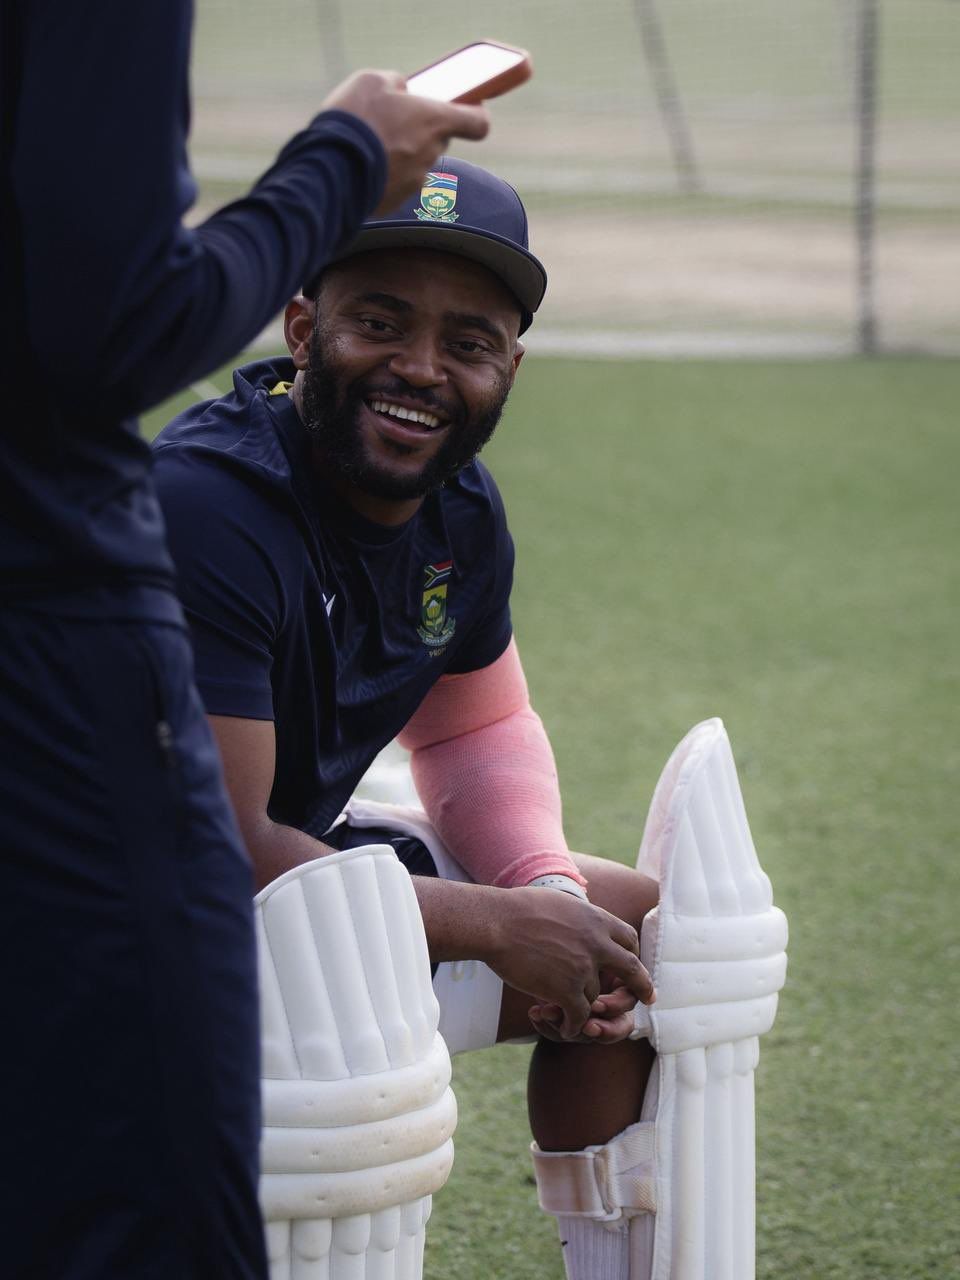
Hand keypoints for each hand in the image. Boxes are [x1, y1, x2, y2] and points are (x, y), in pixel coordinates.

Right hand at [322, 70, 489, 215]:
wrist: (329, 169)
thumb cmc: (355, 118)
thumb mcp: (373, 81)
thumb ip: (397, 84)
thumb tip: (402, 91)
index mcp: (434, 121)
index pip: (477, 123)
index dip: (476, 114)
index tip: (470, 108)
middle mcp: (430, 154)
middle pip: (440, 140)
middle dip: (423, 129)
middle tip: (397, 119)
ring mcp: (414, 181)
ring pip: (416, 161)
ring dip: (401, 152)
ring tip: (370, 142)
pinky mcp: (394, 201)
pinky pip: (396, 182)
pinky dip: (385, 173)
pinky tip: (361, 164)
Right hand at [485, 889, 654, 1039]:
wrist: (497, 923)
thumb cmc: (517, 910)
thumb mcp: (560, 903)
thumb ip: (579, 918)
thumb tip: (583, 918)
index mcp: (596, 919)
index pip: (628, 939)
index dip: (632, 954)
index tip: (633, 965)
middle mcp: (597, 943)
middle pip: (631, 968)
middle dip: (641, 985)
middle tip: (648, 998)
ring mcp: (584, 968)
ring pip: (594, 995)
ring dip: (581, 1004)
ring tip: (564, 1009)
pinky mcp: (567, 990)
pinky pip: (580, 1016)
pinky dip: (573, 1025)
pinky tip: (564, 1027)